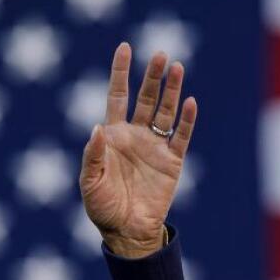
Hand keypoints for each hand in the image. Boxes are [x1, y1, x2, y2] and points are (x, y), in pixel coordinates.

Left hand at [79, 42, 197, 258]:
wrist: (127, 232)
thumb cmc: (103, 208)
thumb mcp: (90, 182)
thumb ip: (92, 155)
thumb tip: (97, 128)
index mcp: (113, 136)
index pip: (117, 95)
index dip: (120, 72)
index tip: (125, 47)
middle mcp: (136, 136)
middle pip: (146, 98)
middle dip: (153, 76)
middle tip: (161, 54)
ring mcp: (155, 147)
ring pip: (165, 112)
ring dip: (171, 90)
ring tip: (177, 67)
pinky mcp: (172, 162)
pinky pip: (180, 137)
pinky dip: (186, 120)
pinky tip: (190, 102)